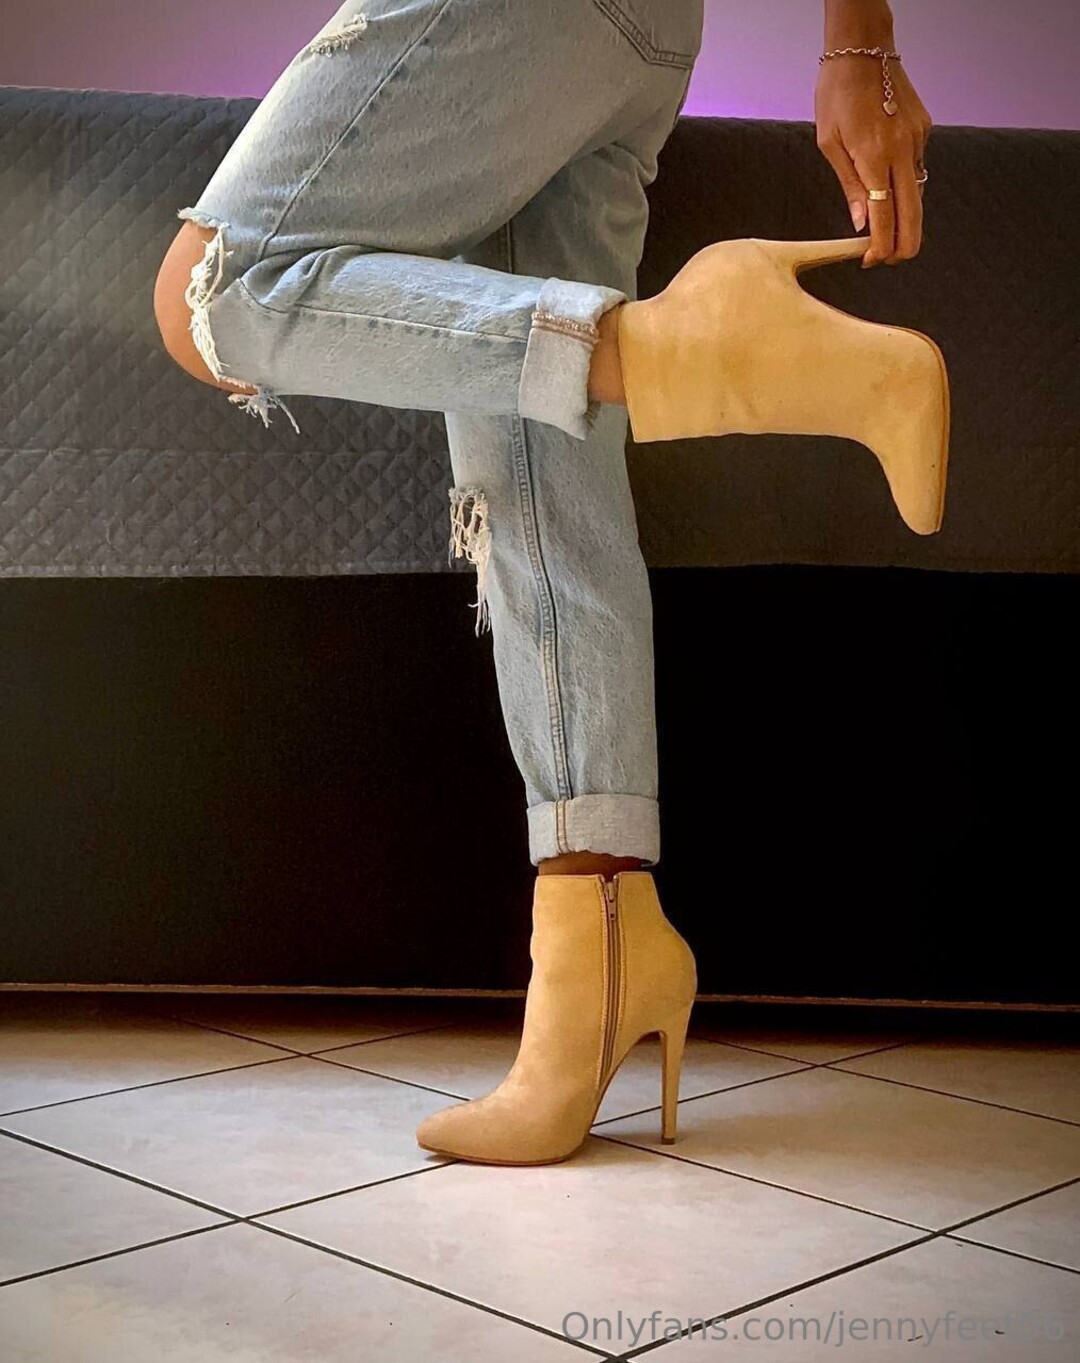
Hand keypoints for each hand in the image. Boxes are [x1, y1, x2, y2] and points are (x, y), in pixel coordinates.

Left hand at [815, 55, 932, 267]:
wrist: (864, 49)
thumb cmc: (837, 93)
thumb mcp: (829, 142)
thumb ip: (848, 184)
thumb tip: (859, 222)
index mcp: (874, 155)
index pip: (884, 214)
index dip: (880, 244)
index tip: (872, 260)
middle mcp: (902, 149)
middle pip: (912, 212)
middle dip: (905, 243)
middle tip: (892, 260)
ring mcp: (918, 139)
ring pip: (918, 192)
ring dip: (907, 217)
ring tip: (890, 233)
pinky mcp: (924, 129)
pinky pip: (917, 166)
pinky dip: (906, 184)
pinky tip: (892, 185)